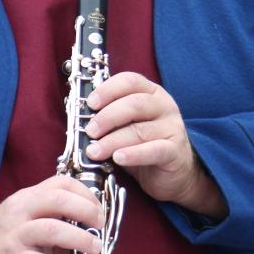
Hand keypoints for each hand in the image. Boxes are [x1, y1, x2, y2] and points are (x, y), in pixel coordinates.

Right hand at [0, 175, 104, 253]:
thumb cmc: (9, 236)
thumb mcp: (25, 215)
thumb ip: (50, 211)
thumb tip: (91, 218)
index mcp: (26, 198)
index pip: (60, 182)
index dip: (87, 193)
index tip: (100, 209)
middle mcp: (19, 212)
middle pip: (58, 200)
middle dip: (87, 211)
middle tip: (100, 225)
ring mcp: (16, 236)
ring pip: (54, 229)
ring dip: (82, 238)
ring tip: (95, 247)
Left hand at [85, 72, 225, 218]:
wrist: (173, 172)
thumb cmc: (142, 142)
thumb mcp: (124, 123)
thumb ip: (108, 114)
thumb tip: (78, 114)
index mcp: (150, 91)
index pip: (129, 81)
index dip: (107, 90)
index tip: (90, 104)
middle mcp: (163, 105)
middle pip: (134, 104)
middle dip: (106, 117)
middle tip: (89, 131)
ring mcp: (172, 127)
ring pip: (139, 130)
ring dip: (112, 141)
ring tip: (94, 151)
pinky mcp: (175, 151)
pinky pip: (153, 150)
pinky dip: (133, 154)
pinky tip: (118, 158)